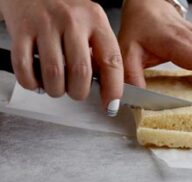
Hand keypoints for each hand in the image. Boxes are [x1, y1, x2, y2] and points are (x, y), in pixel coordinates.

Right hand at [0, 0, 122, 115]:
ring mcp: (45, 24)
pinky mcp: (21, 29)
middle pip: (81, 72)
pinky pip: (25, 67)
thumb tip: (106, 85)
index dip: (114, 88)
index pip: (111, 60)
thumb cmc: (65, 8)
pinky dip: (31, 83)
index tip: (112, 105)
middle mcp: (72, 21)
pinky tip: (36, 80)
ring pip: (54, 74)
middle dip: (79, 93)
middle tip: (76, 92)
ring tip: (56, 87)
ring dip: (56, 90)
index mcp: (95, 20)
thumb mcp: (89, 20)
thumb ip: (98, 48)